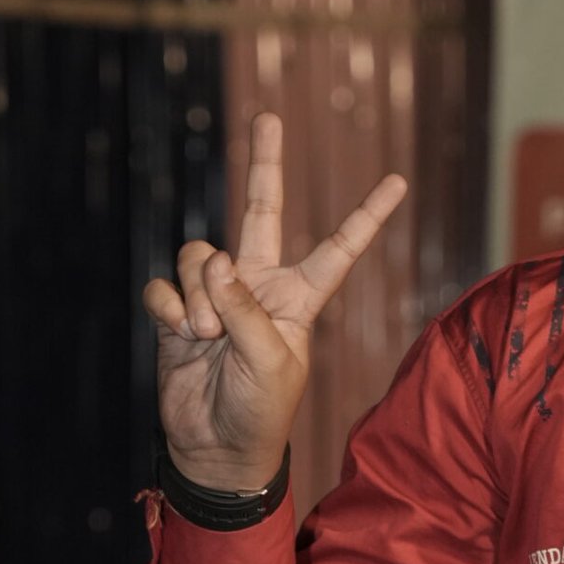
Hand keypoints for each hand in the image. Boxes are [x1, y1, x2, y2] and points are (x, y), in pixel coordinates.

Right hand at [142, 110, 407, 490]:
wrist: (214, 447)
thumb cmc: (259, 411)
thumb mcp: (269, 361)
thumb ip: (243, 307)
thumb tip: (215, 258)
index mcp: (299, 297)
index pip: (338, 248)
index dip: (367, 216)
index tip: (398, 181)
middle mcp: (259, 285)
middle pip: (261, 210)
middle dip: (265, 164)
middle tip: (270, 116)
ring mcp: (217, 294)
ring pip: (200, 256)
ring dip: (199, 295)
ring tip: (206, 335)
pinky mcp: (178, 310)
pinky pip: (165, 287)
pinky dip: (171, 309)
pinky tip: (180, 336)